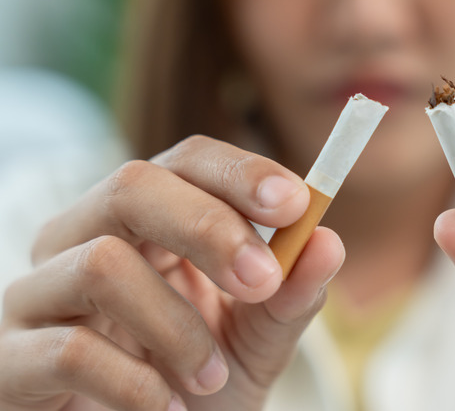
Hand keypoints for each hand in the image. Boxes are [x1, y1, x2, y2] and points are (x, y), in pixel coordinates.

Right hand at [0, 135, 343, 410]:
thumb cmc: (198, 384)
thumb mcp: (256, 339)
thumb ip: (290, 295)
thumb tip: (328, 242)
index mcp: (148, 223)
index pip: (185, 162)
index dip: (238, 172)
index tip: (295, 203)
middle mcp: (85, 239)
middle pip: (133, 186)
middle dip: (208, 228)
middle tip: (262, 282)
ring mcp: (39, 294)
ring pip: (101, 264)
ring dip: (175, 325)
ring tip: (210, 377)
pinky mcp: (12, 357)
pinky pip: (68, 348)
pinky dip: (133, 381)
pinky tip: (164, 407)